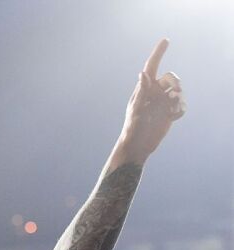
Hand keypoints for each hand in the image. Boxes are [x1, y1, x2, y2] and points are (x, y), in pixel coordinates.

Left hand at [119, 39, 185, 162]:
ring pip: (178, 91)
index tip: (166, 40)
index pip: (151, 67)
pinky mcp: (170, 111)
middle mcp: (155, 92)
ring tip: (170, 109)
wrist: (138, 144)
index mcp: (144, 88)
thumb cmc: (133, 127)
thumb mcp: (136, 108)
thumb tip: (143, 73)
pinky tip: (172, 117)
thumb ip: (142, 91)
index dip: (158, 53)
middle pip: (171, 77)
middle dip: (175, 82)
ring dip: (178, 98)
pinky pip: (182, 105)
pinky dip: (180, 110)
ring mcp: (163, 101)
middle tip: (175, 91)